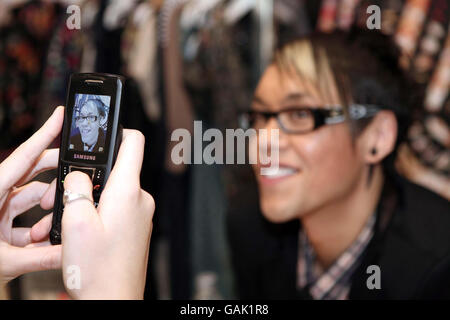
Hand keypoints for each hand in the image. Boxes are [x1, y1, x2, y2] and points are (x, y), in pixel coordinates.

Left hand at [0, 107, 63, 285]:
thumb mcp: (5, 262)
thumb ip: (43, 257)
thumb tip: (74, 253)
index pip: (23, 157)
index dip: (44, 134)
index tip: (60, 115)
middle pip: (33, 173)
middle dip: (59, 175)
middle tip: (81, 175)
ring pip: (34, 199)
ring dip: (49, 214)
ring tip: (55, 231)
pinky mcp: (2, 224)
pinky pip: (29, 220)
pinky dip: (41, 230)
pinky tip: (48, 243)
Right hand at [59, 129, 153, 298]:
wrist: (115, 302)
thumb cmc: (98, 269)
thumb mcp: (76, 222)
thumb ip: (76, 188)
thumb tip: (79, 174)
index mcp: (128, 191)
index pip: (133, 143)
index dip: (118, 131)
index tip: (104, 130)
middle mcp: (140, 199)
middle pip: (115, 171)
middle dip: (88, 179)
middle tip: (63, 199)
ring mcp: (141, 214)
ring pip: (113, 193)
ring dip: (90, 202)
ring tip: (69, 224)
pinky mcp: (137, 228)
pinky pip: (118, 210)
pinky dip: (100, 214)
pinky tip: (84, 234)